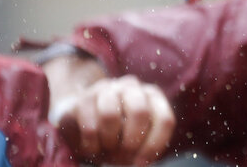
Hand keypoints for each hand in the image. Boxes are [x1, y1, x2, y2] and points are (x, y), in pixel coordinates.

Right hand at [53, 75, 174, 165]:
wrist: (81, 120)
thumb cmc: (117, 134)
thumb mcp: (136, 141)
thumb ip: (145, 146)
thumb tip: (141, 160)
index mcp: (153, 97)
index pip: (164, 120)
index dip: (153, 146)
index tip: (140, 163)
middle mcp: (132, 87)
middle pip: (139, 112)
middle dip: (131, 141)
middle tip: (122, 155)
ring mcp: (107, 88)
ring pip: (110, 115)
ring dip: (109, 141)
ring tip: (107, 147)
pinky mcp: (84, 98)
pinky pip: (89, 126)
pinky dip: (91, 145)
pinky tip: (92, 147)